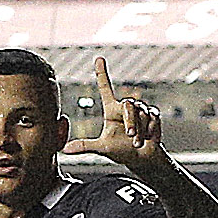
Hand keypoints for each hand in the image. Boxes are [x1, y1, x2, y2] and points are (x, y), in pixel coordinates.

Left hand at [72, 57, 167, 175]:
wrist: (142, 159)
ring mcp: (140, 110)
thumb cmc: (122, 152)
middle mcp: (125, 107)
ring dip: (140, 130)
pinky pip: (152, 117)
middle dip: (131, 122)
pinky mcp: (153, 115)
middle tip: (132, 136)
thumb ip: (85, 146)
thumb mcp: (102, 148)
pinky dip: (150, 129)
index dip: (102, 73)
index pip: (106, 87)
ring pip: (141, 112)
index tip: (98, 58)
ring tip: (138, 141)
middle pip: (128, 104)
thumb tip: (64, 150)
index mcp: (111, 110)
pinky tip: (149, 138)